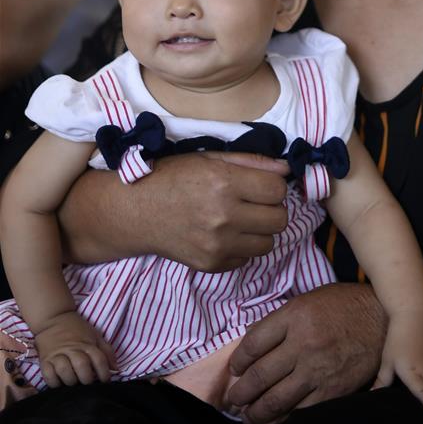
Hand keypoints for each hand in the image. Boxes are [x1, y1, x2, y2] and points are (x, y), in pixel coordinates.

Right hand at [34, 311, 115, 387]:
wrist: (54, 319)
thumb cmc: (78, 330)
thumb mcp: (95, 336)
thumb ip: (106, 351)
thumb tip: (115, 369)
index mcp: (87, 343)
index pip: (99, 359)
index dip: (104, 373)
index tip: (105, 381)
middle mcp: (73, 349)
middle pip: (82, 366)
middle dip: (87, 379)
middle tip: (88, 384)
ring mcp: (57, 354)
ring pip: (65, 371)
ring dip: (71, 381)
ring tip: (74, 384)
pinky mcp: (45, 360)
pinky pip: (48, 375)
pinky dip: (54, 383)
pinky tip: (60, 384)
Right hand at [149, 153, 290, 270]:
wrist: (135, 211)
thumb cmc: (173, 177)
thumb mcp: (210, 158)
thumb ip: (251, 161)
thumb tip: (286, 168)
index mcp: (224, 183)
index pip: (278, 190)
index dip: (274, 186)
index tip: (262, 185)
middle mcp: (223, 216)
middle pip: (280, 219)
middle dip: (272, 209)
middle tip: (255, 202)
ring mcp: (217, 245)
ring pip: (268, 243)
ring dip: (260, 230)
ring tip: (241, 219)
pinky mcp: (211, 265)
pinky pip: (247, 259)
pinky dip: (242, 247)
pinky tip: (225, 234)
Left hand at [226, 283, 386, 423]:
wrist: (383, 320)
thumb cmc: (344, 306)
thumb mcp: (309, 300)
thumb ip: (281, 320)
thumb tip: (253, 339)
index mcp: (294, 316)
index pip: (253, 343)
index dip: (238, 361)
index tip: (235, 370)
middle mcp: (302, 343)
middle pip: (259, 375)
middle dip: (240, 393)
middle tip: (233, 400)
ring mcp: (317, 369)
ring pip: (275, 399)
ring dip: (255, 412)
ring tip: (247, 416)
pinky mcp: (331, 390)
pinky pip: (299, 412)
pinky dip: (279, 422)